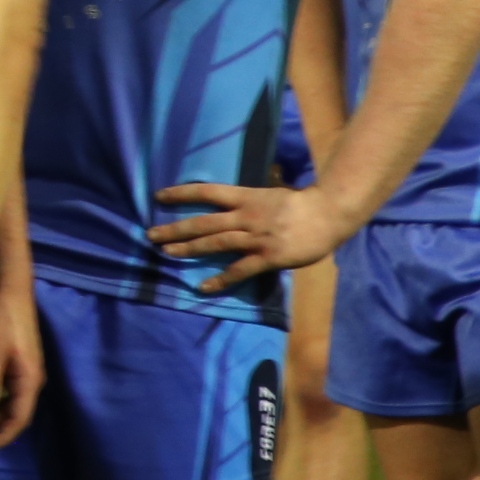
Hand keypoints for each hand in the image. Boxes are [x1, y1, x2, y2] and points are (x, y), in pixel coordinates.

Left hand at [0, 278, 45, 453]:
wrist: (10, 290)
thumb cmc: (2, 319)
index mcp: (30, 381)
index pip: (19, 420)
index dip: (2, 438)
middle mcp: (29, 381)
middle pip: (11, 413)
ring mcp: (22, 372)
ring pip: (4, 401)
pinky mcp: (13, 364)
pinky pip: (0, 387)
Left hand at [150, 181, 350, 291]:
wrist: (328, 214)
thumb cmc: (301, 203)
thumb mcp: (271, 192)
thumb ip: (250, 198)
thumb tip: (235, 198)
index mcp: (246, 197)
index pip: (207, 192)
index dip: (182, 194)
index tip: (159, 196)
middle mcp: (245, 216)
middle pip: (203, 222)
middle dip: (175, 228)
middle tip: (151, 234)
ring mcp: (255, 237)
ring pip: (215, 243)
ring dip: (189, 249)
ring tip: (167, 254)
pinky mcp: (268, 257)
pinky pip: (240, 270)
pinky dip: (220, 279)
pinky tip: (203, 287)